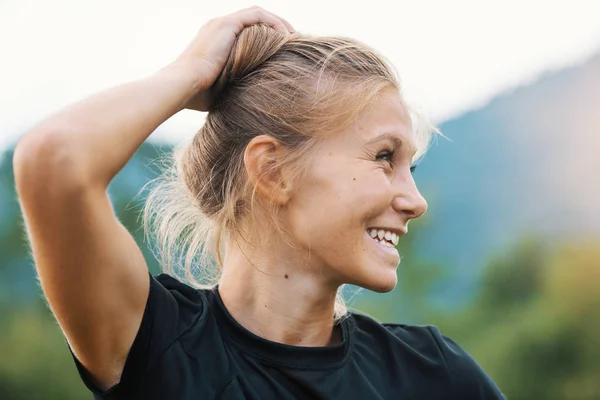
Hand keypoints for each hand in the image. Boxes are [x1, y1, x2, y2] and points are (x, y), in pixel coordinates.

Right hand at [171, 6, 293, 111]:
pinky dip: (273, 23)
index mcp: (215, 40)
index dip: (265, 37)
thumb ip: (232, 87)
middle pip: (253, 19)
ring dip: (278, 23)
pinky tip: (285, 36)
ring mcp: (221, 23)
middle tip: (291, 42)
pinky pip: (257, 15)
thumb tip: (247, 101)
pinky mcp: (226, 24)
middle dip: (274, 28)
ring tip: (293, 36)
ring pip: (257, 14)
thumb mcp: (219, 89)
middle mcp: (217, 26)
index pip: (245, 30)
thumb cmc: (197, 95)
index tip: (281, 50)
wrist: (183, 85)